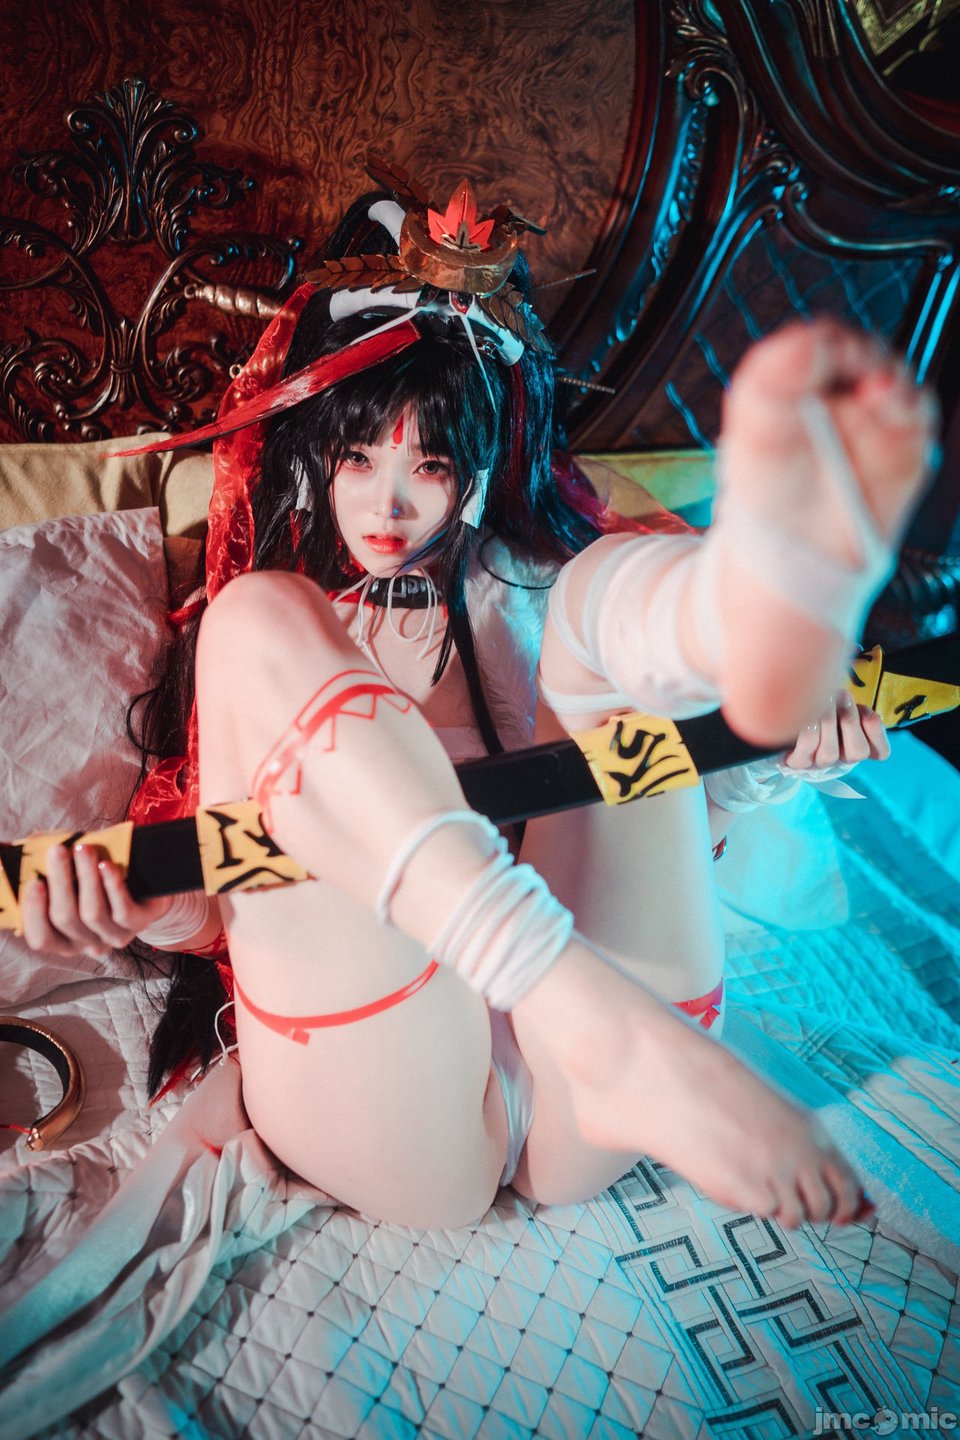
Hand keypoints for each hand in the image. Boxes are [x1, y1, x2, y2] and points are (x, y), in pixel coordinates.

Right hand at [20, 842, 173, 956]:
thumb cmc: (96, 879)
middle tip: (57, 851)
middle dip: (60, 882)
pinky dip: (112, 886)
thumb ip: (47, 872)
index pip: (41, 937)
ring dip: (86, 877)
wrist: (145, 882)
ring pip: (92, 913)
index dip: (34, 913)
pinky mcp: (137, 925)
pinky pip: (122, 910)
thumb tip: (22, 852)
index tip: (34, 883)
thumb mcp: (71, 878)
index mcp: (63, 938)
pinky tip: (106, 866)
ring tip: (83, 848)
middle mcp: (86, 943)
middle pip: (65, 918)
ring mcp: (113, 937)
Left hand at [782, 690, 888, 773]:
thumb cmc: (820, 711)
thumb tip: (845, 698)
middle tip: (842, 694)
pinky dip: (809, 728)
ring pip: (830, 752)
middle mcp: (841, 761)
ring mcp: (819, 764)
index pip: (881, 752)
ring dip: (828, 722)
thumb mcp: (842, 707)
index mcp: (858, 747)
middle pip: (857, 752)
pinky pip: (806, 747)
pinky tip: (806, 711)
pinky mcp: (798, 762)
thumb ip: (853, 707)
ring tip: (823, 699)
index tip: (866, 710)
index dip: (876, 731)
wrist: (784, 722)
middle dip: (850, 720)